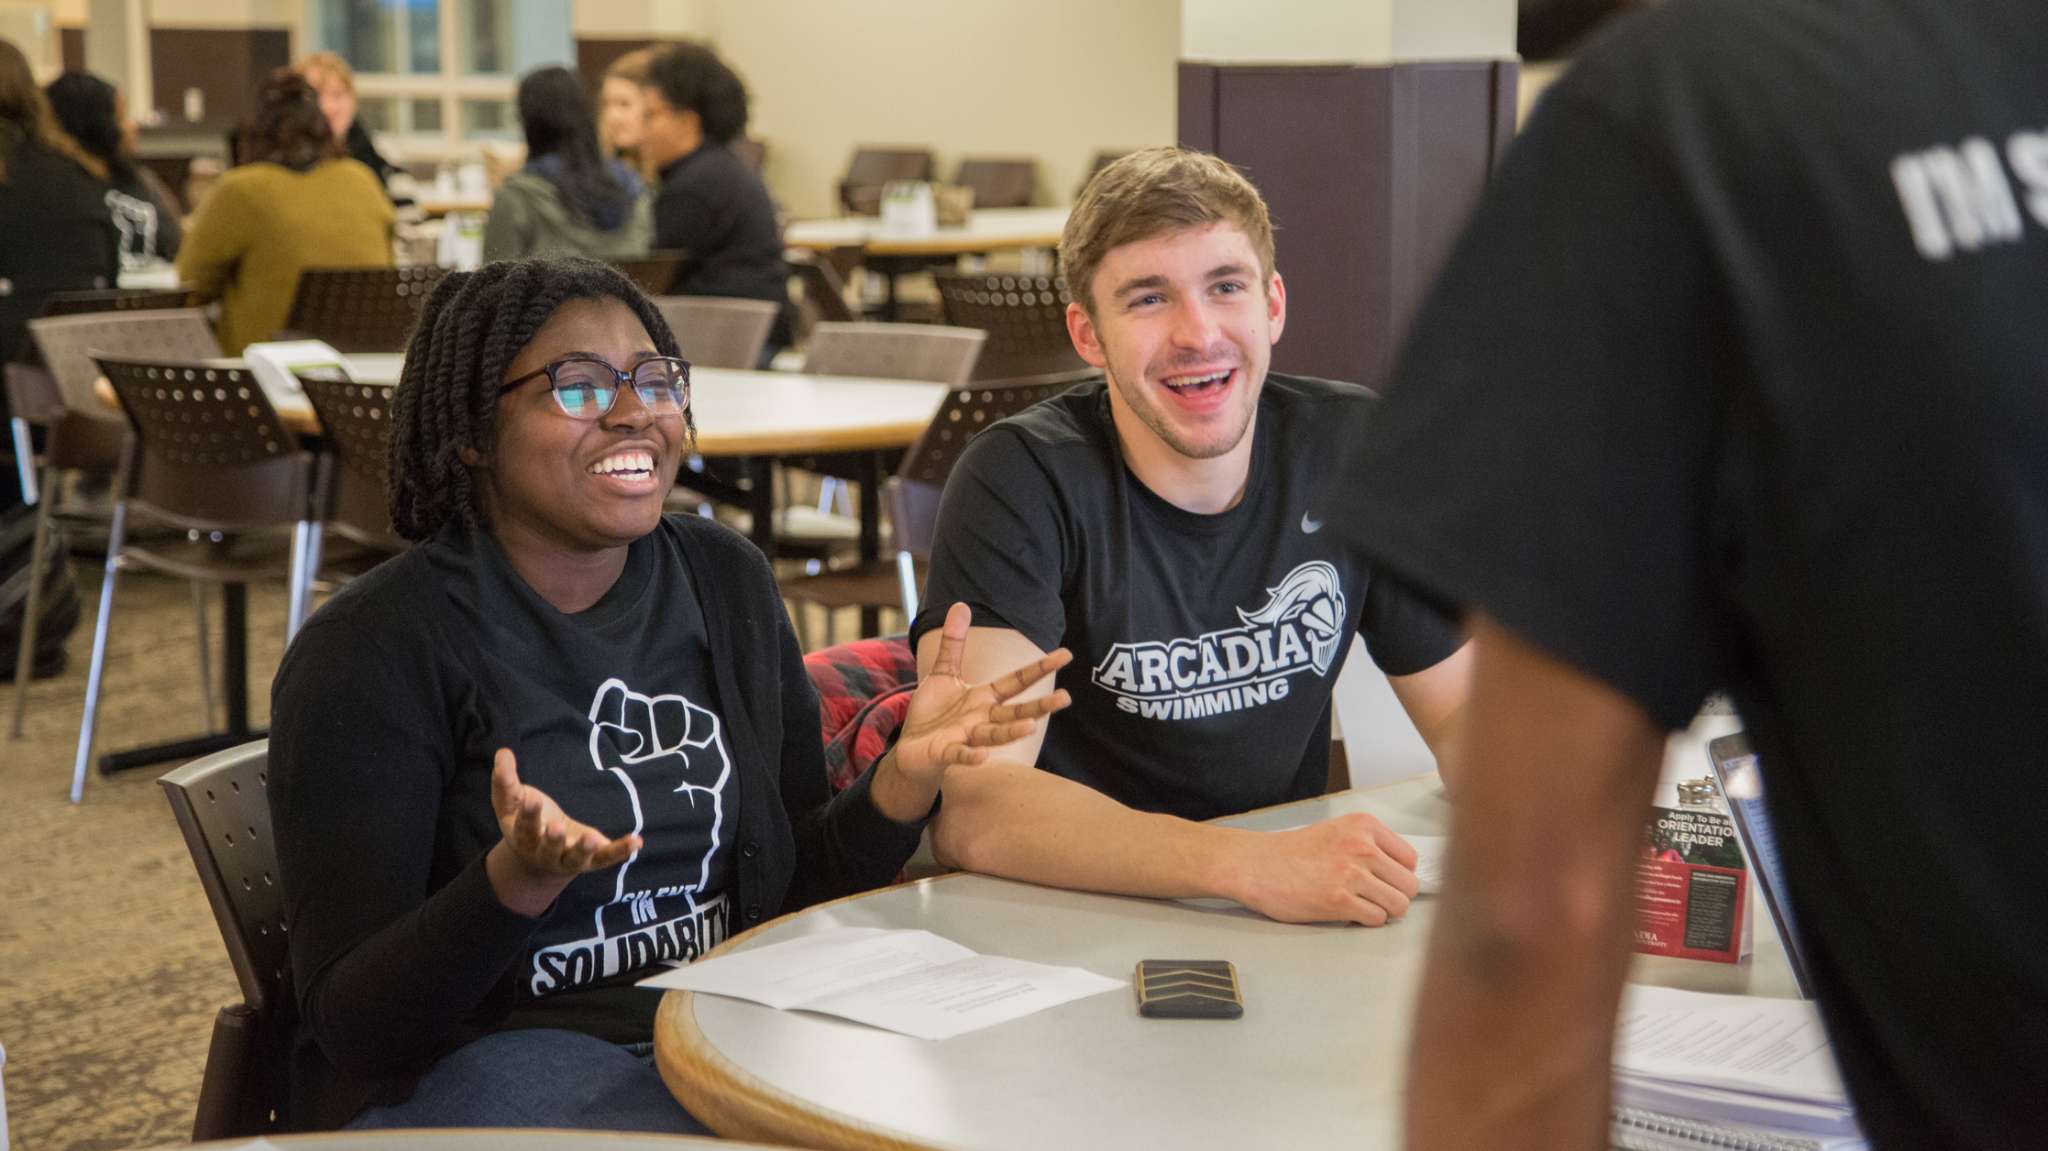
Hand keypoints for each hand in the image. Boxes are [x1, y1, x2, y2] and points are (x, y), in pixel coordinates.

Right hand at [486, 748, 642, 916]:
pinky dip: (621, 850)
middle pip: (548, 848)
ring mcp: (570, 859)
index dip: (528, 815)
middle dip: (552, 839)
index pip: (524, 827)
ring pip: (576, 859)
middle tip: (555, 827)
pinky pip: (606, 857)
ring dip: (584, 850)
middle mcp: (545, 853)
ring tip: (593, 838)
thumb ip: (505, 779)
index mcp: (523, 838)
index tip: (531, 799)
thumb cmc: (525, 822)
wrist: (539, 859)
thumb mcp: (511, 802)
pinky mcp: (592, 859)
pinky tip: (637, 841)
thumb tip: (503, 752)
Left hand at [892, 603, 1073, 791]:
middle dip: (1039, 707)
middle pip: (1015, 712)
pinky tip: (982, 756)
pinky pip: (959, 755)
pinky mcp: (945, 753)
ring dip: (1011, 732)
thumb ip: (954, 642)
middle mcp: (982, 718)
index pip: (1017, 681)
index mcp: (985, 697)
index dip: (1040, 668)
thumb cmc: (934, 713)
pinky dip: (970, 756)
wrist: (913, 748)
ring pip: (993, 735)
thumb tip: (961, 604)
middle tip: (1066, 698)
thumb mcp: (944, 672)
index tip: (1066, 654)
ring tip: (1030, 727)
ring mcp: (966, 737)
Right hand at [1225, 813, 1418, 926]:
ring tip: (1364, 906)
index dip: (1400, 874)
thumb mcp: (1338, 831)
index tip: (1386, 880)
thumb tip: (1401, 873)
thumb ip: (1370, 845)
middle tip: (1375, 898)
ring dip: (1384, 911)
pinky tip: (1349, 912)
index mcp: (1364, 825)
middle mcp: (1362, 847)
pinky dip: (1366, 921)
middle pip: (1409, 884)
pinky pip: (1376, 919)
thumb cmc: (1293, 852)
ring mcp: (1351, 874)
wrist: (1256, 865)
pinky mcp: (1339, 901)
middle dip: (1395, 895)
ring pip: (1398, 904)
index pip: (1410, 858)